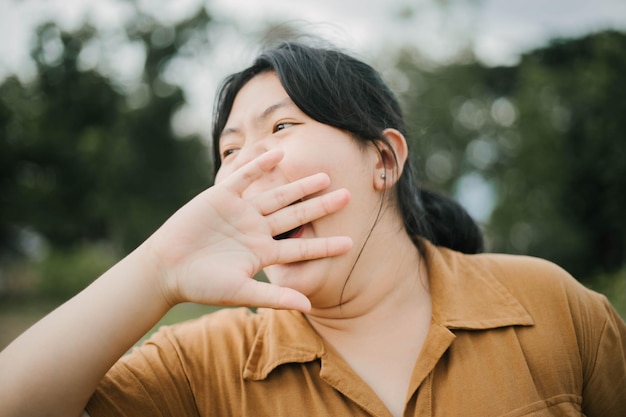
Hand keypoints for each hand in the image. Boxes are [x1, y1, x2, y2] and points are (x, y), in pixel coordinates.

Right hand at [143, 150, 351, 311]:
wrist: (167, 268)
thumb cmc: (202, 284)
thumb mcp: (241, 292)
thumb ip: (275, 297)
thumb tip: (309, 307)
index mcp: (262, 253)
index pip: (300, 248)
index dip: (324, 245)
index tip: (351, 242)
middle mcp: (256, 229)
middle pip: (295, 215)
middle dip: (320, 206)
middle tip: (348, 196)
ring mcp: (240, 212)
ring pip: (276, 195)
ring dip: (299, 185)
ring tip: (324, 176)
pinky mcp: (221, 196)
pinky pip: (244, 177)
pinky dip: (260, 165)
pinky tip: (279, 153)